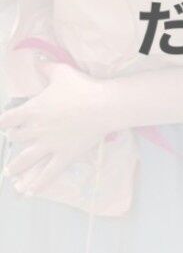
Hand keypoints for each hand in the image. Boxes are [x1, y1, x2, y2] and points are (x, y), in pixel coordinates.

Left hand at [0, 67, 112, 195]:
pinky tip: (29, 192)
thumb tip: (38, 59)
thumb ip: (45, 67)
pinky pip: (48, 174)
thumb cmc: (81, 87)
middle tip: (17, 139)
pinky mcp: (64, 156)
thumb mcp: (60, 72)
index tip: (4, 125)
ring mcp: (49, 145)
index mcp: (32, 110)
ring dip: (15, 167)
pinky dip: (38, 184)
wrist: (103, 106)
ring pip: (25, 160)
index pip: (7, 120)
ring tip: (10, 174)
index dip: (3, 123)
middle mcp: (36, 130)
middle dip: (15, 139)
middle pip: (16, 138)